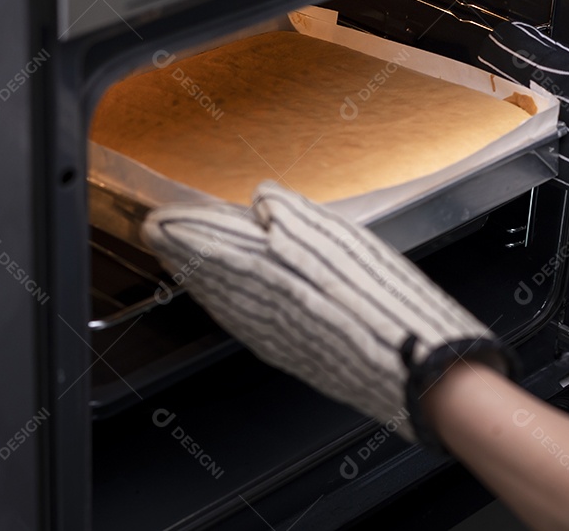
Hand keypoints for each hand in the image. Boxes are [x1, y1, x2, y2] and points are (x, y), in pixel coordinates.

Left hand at [141, 181, 513, 446]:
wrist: (412, 370)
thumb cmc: (384, 304)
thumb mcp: (341, 240)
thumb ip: (292, 215)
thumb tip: (261, 198)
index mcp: (269, 273)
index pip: (211, 243)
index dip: (184, 228)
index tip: (159, 217)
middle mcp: (261, 308)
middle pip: (207, 273)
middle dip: (180, 251)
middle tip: (156, 234)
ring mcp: (271, 336)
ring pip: (219, 300)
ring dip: (197, 278)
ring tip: (179, 262)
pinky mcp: (287, 353)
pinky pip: (239, 322)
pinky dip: (221, 304)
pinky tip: (221, 300)